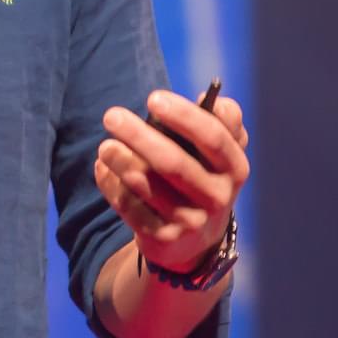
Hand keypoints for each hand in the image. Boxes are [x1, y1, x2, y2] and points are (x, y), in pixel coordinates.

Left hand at [94, 89, 249, 272]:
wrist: (196, 240)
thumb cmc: (203, 178)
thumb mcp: (221, 154)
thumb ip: (223, 123)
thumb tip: (209, 98)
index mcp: (235, 168)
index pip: (213, 138)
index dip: (184, 116)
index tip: (152, 98)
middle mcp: (218, 197)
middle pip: (174, 164)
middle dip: (140, 137)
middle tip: (111, 116)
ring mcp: (191, 221)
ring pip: (148, 187)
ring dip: (121, 162)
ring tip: (105, 146)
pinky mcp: (164, 238)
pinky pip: (131, 208)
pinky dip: (112, 185)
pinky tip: (102, 168)